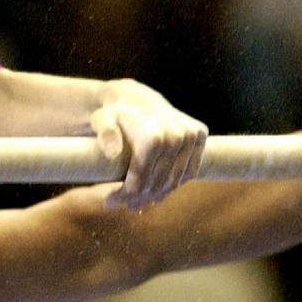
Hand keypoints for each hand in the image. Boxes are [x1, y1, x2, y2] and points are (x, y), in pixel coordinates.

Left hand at [90, 80, 208, 209]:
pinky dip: (174, 183)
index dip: (124, 195)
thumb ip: (105, 134)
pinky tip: (158, 190)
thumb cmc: (114, 114)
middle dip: (138, 198)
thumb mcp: (101, 121)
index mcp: (154, 137)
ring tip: (138, 201)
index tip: (109, 202)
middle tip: (122, 204)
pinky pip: (190, 171)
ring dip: (157, 195)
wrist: (136, 97)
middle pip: (158, 183)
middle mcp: (177, 136)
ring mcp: (192, 135)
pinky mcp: (200, 134)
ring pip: (175, 181)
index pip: (141, 181)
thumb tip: (113, 153)